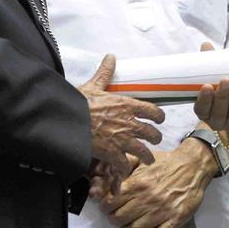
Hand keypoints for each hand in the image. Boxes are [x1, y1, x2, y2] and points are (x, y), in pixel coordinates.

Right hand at [79, 55, 164, 183]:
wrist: (68, 121)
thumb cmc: (80, 102)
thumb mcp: (94, 85)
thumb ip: (105, 73)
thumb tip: (111, 57)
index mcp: (126, 105)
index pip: (152, 111)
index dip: (158, 116)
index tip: (160, 120)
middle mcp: (129, 123)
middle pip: (152, 133)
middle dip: (155, 138)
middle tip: (155, 140)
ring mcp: (122, 140)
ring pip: (144, 152)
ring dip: (147, 156)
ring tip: (148, 159)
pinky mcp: (112, 154)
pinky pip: (124, 165)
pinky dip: (126, 169)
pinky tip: (125, 170)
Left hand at [97, 142, 213, 227]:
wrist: (192, 165)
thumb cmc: (165, 163)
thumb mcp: (142, 159)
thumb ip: (124, 166)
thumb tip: (108, 174)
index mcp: (137, 183)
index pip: (110, 203)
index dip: (105, 208)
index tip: (107, 209)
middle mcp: (146, 198)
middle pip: (119, 219)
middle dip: (114, 222)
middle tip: (117, 220)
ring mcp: (161, 210)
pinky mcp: (175, 219)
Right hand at [191, 42, 228, 146]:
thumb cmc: (224, 92)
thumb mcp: (216, 79)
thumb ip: (210, 65)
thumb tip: (206, 45)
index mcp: (205, 111)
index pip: (201, 109)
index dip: (204, 99)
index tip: (207, 86)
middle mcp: (217, 120)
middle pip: (218, 112)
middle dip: (222, 97)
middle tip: (226, 80)